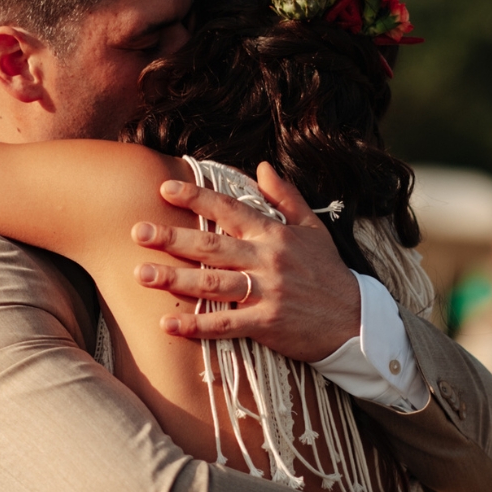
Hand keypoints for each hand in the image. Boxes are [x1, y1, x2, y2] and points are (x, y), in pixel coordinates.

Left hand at [132, 162, 359, 362]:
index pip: (229, 209)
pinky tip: (168, 323)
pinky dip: (195, 325)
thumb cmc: (329, 273)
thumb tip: (262, 165)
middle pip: (211, 245)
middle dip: (172, 237)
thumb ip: (285, 196)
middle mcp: (267, 260)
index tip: (164, 189)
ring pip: (212, 283)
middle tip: (137, 232)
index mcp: (274, 234)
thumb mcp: (313, 228)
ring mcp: (267, 292)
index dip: (196, 197)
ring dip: (175, 279)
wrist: (355, 321)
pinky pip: (225, 324)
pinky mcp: (267, 324)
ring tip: (141, 274)